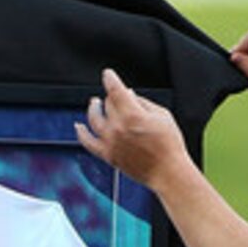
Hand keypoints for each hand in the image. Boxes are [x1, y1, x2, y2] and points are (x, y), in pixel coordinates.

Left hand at [74, 69, 186, 188]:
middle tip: (118, 97)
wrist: (167, 172)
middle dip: (112, 97)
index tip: (107, 74)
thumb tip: (128, 94)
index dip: (110, 79)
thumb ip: (142, 102)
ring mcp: (110, 142)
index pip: (115, 90)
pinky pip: (88, 142)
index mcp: (133, 114)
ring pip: (94, 119)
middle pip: (108, 104)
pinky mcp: (108, 155)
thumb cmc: (169, 144)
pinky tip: (78, 126)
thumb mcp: (162, 115)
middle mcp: (118, 127)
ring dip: (93, 108)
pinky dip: (81, 133)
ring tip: (94, 103)